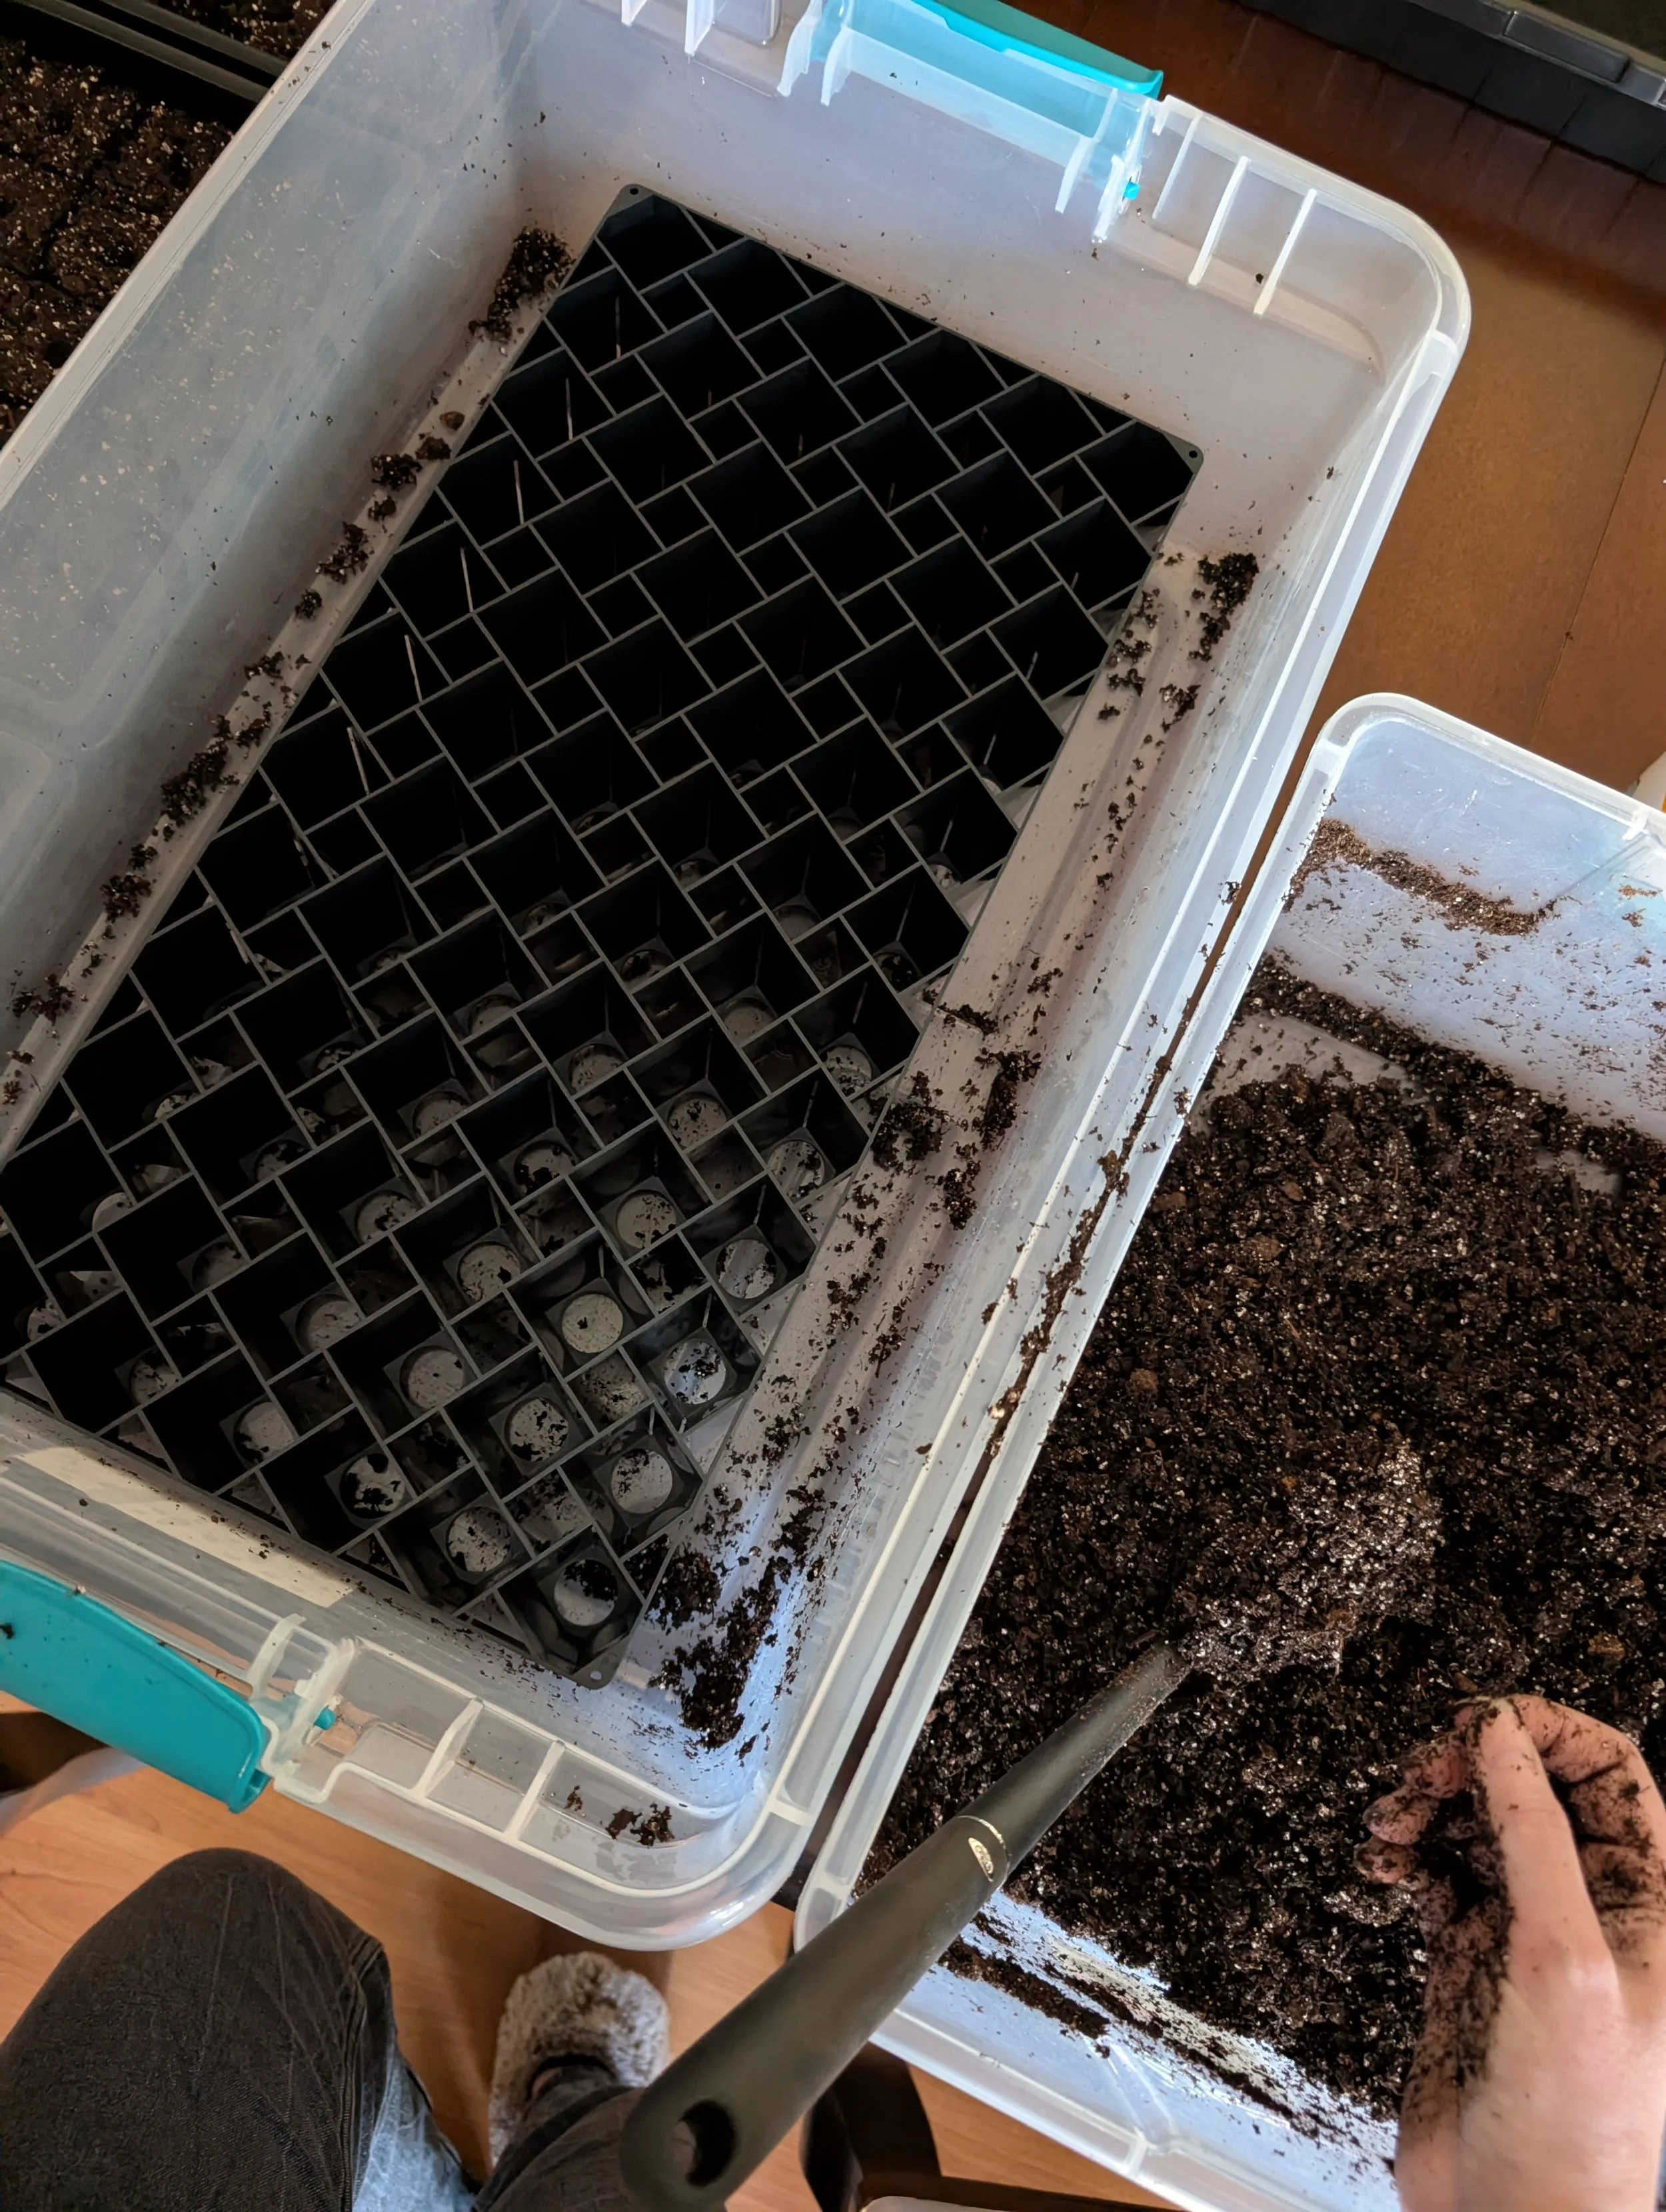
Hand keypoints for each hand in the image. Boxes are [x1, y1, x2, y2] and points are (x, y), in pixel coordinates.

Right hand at [1360, 1696, 1665, 2211]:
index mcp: (1646, 1901)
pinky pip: (1439, 1873)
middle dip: (1472, 1764)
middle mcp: (1591, 1908)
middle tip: (1422, 1777)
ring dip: (1428, 1805)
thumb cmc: (1572, 2119)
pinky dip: (1405, 1855)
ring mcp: (1527, 1932)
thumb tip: (1503, 1737)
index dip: (1546, 1732)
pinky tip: (1383, 1865)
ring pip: (1479, 1823)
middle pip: (1535, 1785)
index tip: (1479, 1723)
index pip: (1608, 1771)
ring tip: (1390, 1826)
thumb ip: (1533, 1837)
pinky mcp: (1471, 1959)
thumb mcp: (1562, 1959)